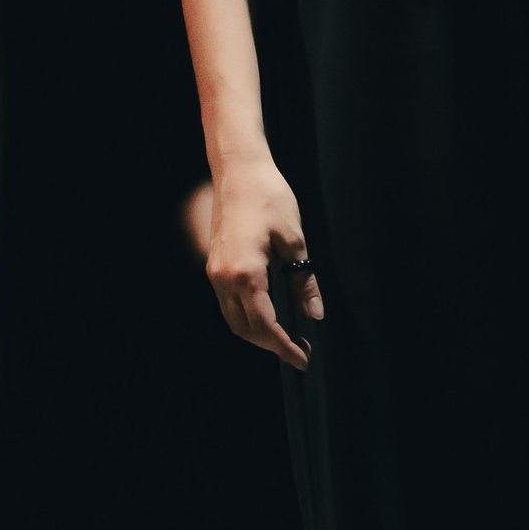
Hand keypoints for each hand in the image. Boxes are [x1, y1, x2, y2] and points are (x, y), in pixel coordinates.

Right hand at [205, 154, 318, 369]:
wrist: (238, 171)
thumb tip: (314, 313)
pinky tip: (268, 315)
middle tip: (300, 351)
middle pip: (245, 329)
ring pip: (233, 319)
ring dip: (258, 334)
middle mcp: (223, 279)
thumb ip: (303, 280)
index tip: (303, 359)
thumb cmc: (269, 198)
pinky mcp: (214, 266)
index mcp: (244, 274)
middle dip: (272, 345)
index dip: (284, 346)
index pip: (265, 325)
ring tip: (286, 337)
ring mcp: (214, 273)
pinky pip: (227, 304)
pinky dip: (247, 317)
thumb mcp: (294, 239)